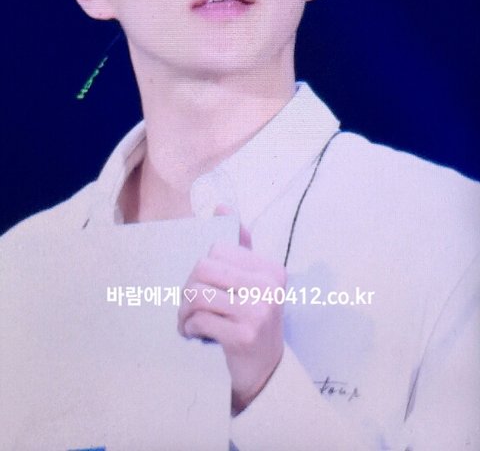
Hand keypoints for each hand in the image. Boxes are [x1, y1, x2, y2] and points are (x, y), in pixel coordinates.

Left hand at [178, 223, 286, 413]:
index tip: (205, 287)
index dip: (203, 269)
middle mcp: (268, 287)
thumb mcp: (252, 284)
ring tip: (188, 321)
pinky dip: (189, 328)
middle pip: (203, 268)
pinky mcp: (243, 335)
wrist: (266, 374)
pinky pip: (199, 319)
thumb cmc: (252, 322)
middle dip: (188, 289)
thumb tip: (222, 207)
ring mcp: (257, 312)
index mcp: (271, 270)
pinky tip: (194, 335)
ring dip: (184, 311)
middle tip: (189, 307)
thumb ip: (239, 247)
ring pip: (197, 294)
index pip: (218, 250)